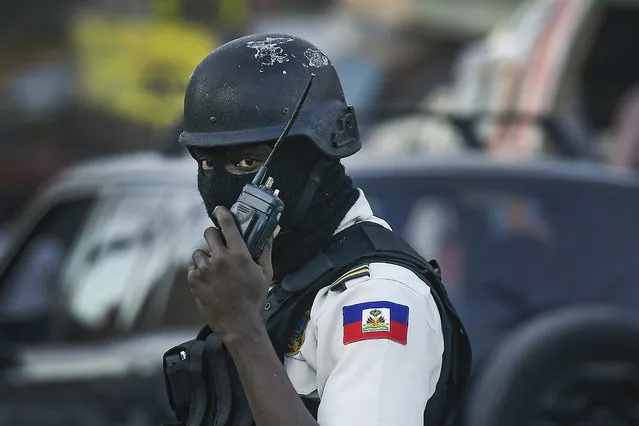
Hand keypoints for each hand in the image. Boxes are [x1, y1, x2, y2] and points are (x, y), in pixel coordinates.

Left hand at [188, 206, 274, 342]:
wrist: (238, 323)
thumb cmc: (254, 299)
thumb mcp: (266, 274)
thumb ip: (266, 252)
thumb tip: (269, 236)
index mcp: (239, 254)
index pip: (228, 225)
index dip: (222, 213)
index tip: (219, 209)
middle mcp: (220, 258)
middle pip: (209, 233)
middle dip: (213, 236)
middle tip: (217, 245)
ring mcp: (205, 269)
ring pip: (199, 252)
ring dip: (206, 258)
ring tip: (214, 270)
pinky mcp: (194, 280)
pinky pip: (193, 268)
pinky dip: (199, 272)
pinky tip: (208, 281)